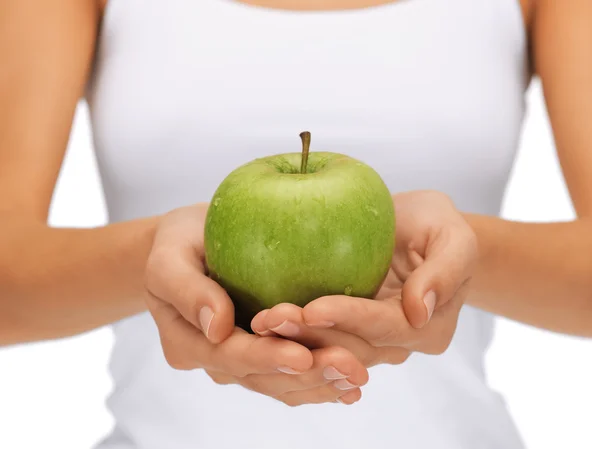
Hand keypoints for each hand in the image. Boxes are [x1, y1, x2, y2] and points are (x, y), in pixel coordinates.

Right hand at [144, 204, 366, 405]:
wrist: (188, 246)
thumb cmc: (177, 245)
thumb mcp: (168, 258)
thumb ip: (187, 290)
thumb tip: (218, 326)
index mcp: (189, 345)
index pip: (230, 357)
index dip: (267, 359)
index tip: (302, 356)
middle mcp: (217, 362)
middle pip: (263, 378)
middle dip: (307, 376)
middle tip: (349, 367)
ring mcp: (242, 361)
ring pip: (283, 384)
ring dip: (321, 382)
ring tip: (358, 374)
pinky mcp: (265, 352)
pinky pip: (293, 374)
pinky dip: (321, 379)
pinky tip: (351, 382)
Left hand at [252, 190, 476, 361]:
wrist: (417, 230)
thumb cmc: (436, 226)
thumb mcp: (454, 234)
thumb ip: (446, 269)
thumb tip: (420, 309)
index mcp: (428, 327)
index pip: (386, 327)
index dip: (350, 319)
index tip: (313, 308)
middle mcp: (399, 344)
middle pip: (352, 347)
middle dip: (311, 337)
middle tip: (270, 319)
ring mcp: (371, 342)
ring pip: (330, 351)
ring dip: (293, 340)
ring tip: (260, 321)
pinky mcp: (346, 332)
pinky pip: (318, 340)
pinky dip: (291, 336)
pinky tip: (260, 324)